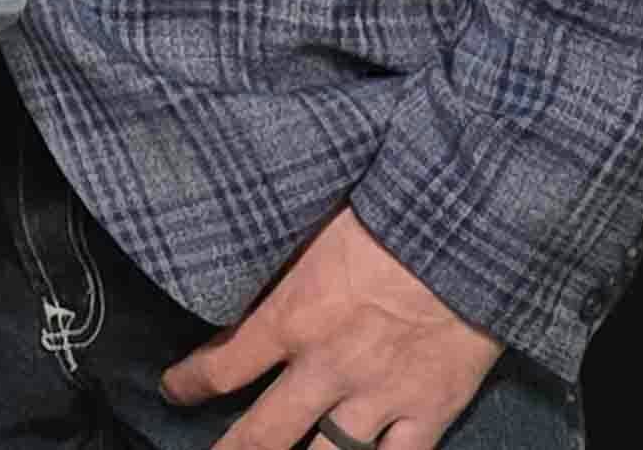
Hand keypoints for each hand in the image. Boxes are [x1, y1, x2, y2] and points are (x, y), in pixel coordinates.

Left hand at [161, 208, 503, 449]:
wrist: (469, 229)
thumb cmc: (389, 214)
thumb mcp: (312, 229)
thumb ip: (279, 267)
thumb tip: (242, 275)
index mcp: (291, 319)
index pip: (220, 367)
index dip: (188, 384)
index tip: (173, 389)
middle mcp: (327, 369)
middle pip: (263, 435)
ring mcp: (380, 397)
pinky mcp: (430, 411)